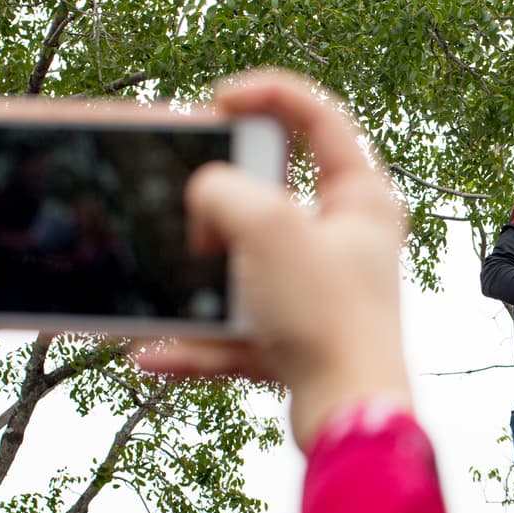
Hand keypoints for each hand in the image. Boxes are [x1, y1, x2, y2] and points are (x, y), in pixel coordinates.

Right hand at [136, 69, 411, 449]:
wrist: (349, 418)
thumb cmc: (328, 317)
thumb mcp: (266, 226)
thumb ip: (221, 190)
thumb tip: (204, 202)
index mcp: (361, 198)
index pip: (320, 117)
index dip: (268, 94)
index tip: (218, 103)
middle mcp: (346, 242)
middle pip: (272, 194)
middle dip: (222, 197)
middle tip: (192, 201)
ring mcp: (320, 294)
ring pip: (246, 268)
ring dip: (202, 276)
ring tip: (169, 279)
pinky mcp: (298, 342)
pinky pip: (235, 334)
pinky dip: (196, 344)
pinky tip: (152, 355)